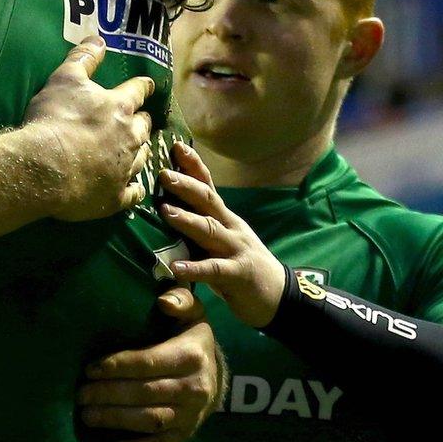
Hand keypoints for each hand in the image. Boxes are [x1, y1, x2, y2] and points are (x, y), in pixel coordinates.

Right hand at [21, 38, 154, 221]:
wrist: (44, 167)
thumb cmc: (53, 119)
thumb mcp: (64, 79)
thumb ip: (83, 58)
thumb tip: (99, 38)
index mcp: (119, 107)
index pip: (138, 91)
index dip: (142, 87)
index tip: (147, 85)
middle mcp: (129, 137)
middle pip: (145, 127)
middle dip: (143, 122)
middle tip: (139, 121)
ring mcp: (125, 169)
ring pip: (143, 158)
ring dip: (140, 153)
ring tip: (135, 152)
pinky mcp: (116, 196)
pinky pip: (134, 193)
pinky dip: (134, 189)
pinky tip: (132, 188)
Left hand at [78, 288, 223, 441]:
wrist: (215, 374)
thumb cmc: (191, 339)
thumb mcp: (191, 313)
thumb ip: (179, 300)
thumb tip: (164, 301)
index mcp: (191, 355)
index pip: (148, 362)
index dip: (117, 366)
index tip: (90, 369)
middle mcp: (194, 387)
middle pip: (145, 392)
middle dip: (109, 394)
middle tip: (80, 394)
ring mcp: (191, 414)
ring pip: (150, 420)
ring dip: (116, 419)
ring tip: (87, 416)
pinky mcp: (186, 434)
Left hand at [156, 140, 285, 327]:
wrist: (278, 296)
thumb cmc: (241, 263)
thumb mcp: (222, 237)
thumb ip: (200, 221)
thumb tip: (168, 202)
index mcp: (225, 217)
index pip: (208, 186)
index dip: (193, 166)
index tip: (175, 145)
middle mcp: (231, 228)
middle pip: (208, 201)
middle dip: (186, 185)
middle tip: (163, 173)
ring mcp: (236, 250)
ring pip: (210, 230)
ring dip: (188, 220)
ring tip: (165, 211)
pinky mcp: (237, 275)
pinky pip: (214, 270)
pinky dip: (195, 268)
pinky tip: (176, 268)